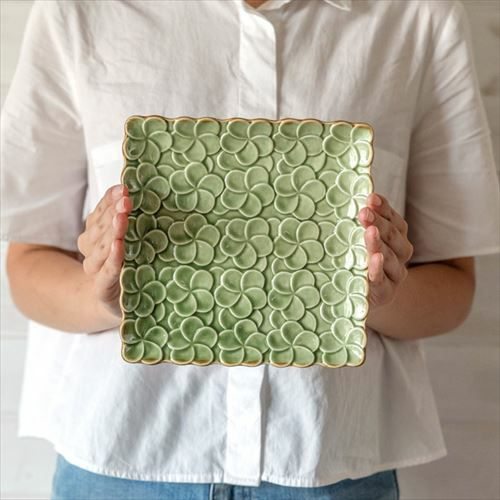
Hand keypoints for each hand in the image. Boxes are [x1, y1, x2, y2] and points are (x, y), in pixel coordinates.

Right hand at [77, 184, 132, 319]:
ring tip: (122, 218)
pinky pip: (107, 271)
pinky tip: (119, 246)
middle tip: (126, 201)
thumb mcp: (126, 241)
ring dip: (112, 232)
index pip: (99, 214)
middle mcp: (91, 251)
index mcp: (94, 236)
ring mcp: (95, 270)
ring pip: (100, 248)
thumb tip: (139, 197)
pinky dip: (113, 259)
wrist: (112, 304)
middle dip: (112, 212)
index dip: (109, 201)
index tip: (123, 188)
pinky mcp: (103, 288)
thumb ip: (127, 222)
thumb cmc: (124, 268)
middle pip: (99, 229)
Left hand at [358, 193, 413, 309]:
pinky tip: (374, 259)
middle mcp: (400, 254)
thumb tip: (352, 195)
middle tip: (363, 213)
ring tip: (370, 232)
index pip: (393, 220)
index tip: (370, 197)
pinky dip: (378, 269)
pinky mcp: (385, 292)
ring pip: (390, 256)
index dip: (383, 208)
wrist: (368, 298)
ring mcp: (394, 274)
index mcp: (396, 237)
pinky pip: (382, 279)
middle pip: (392, 235)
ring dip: (378, 243)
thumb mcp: (359, 241)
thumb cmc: (360, 262)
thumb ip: (361, 223)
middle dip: (378, 222)